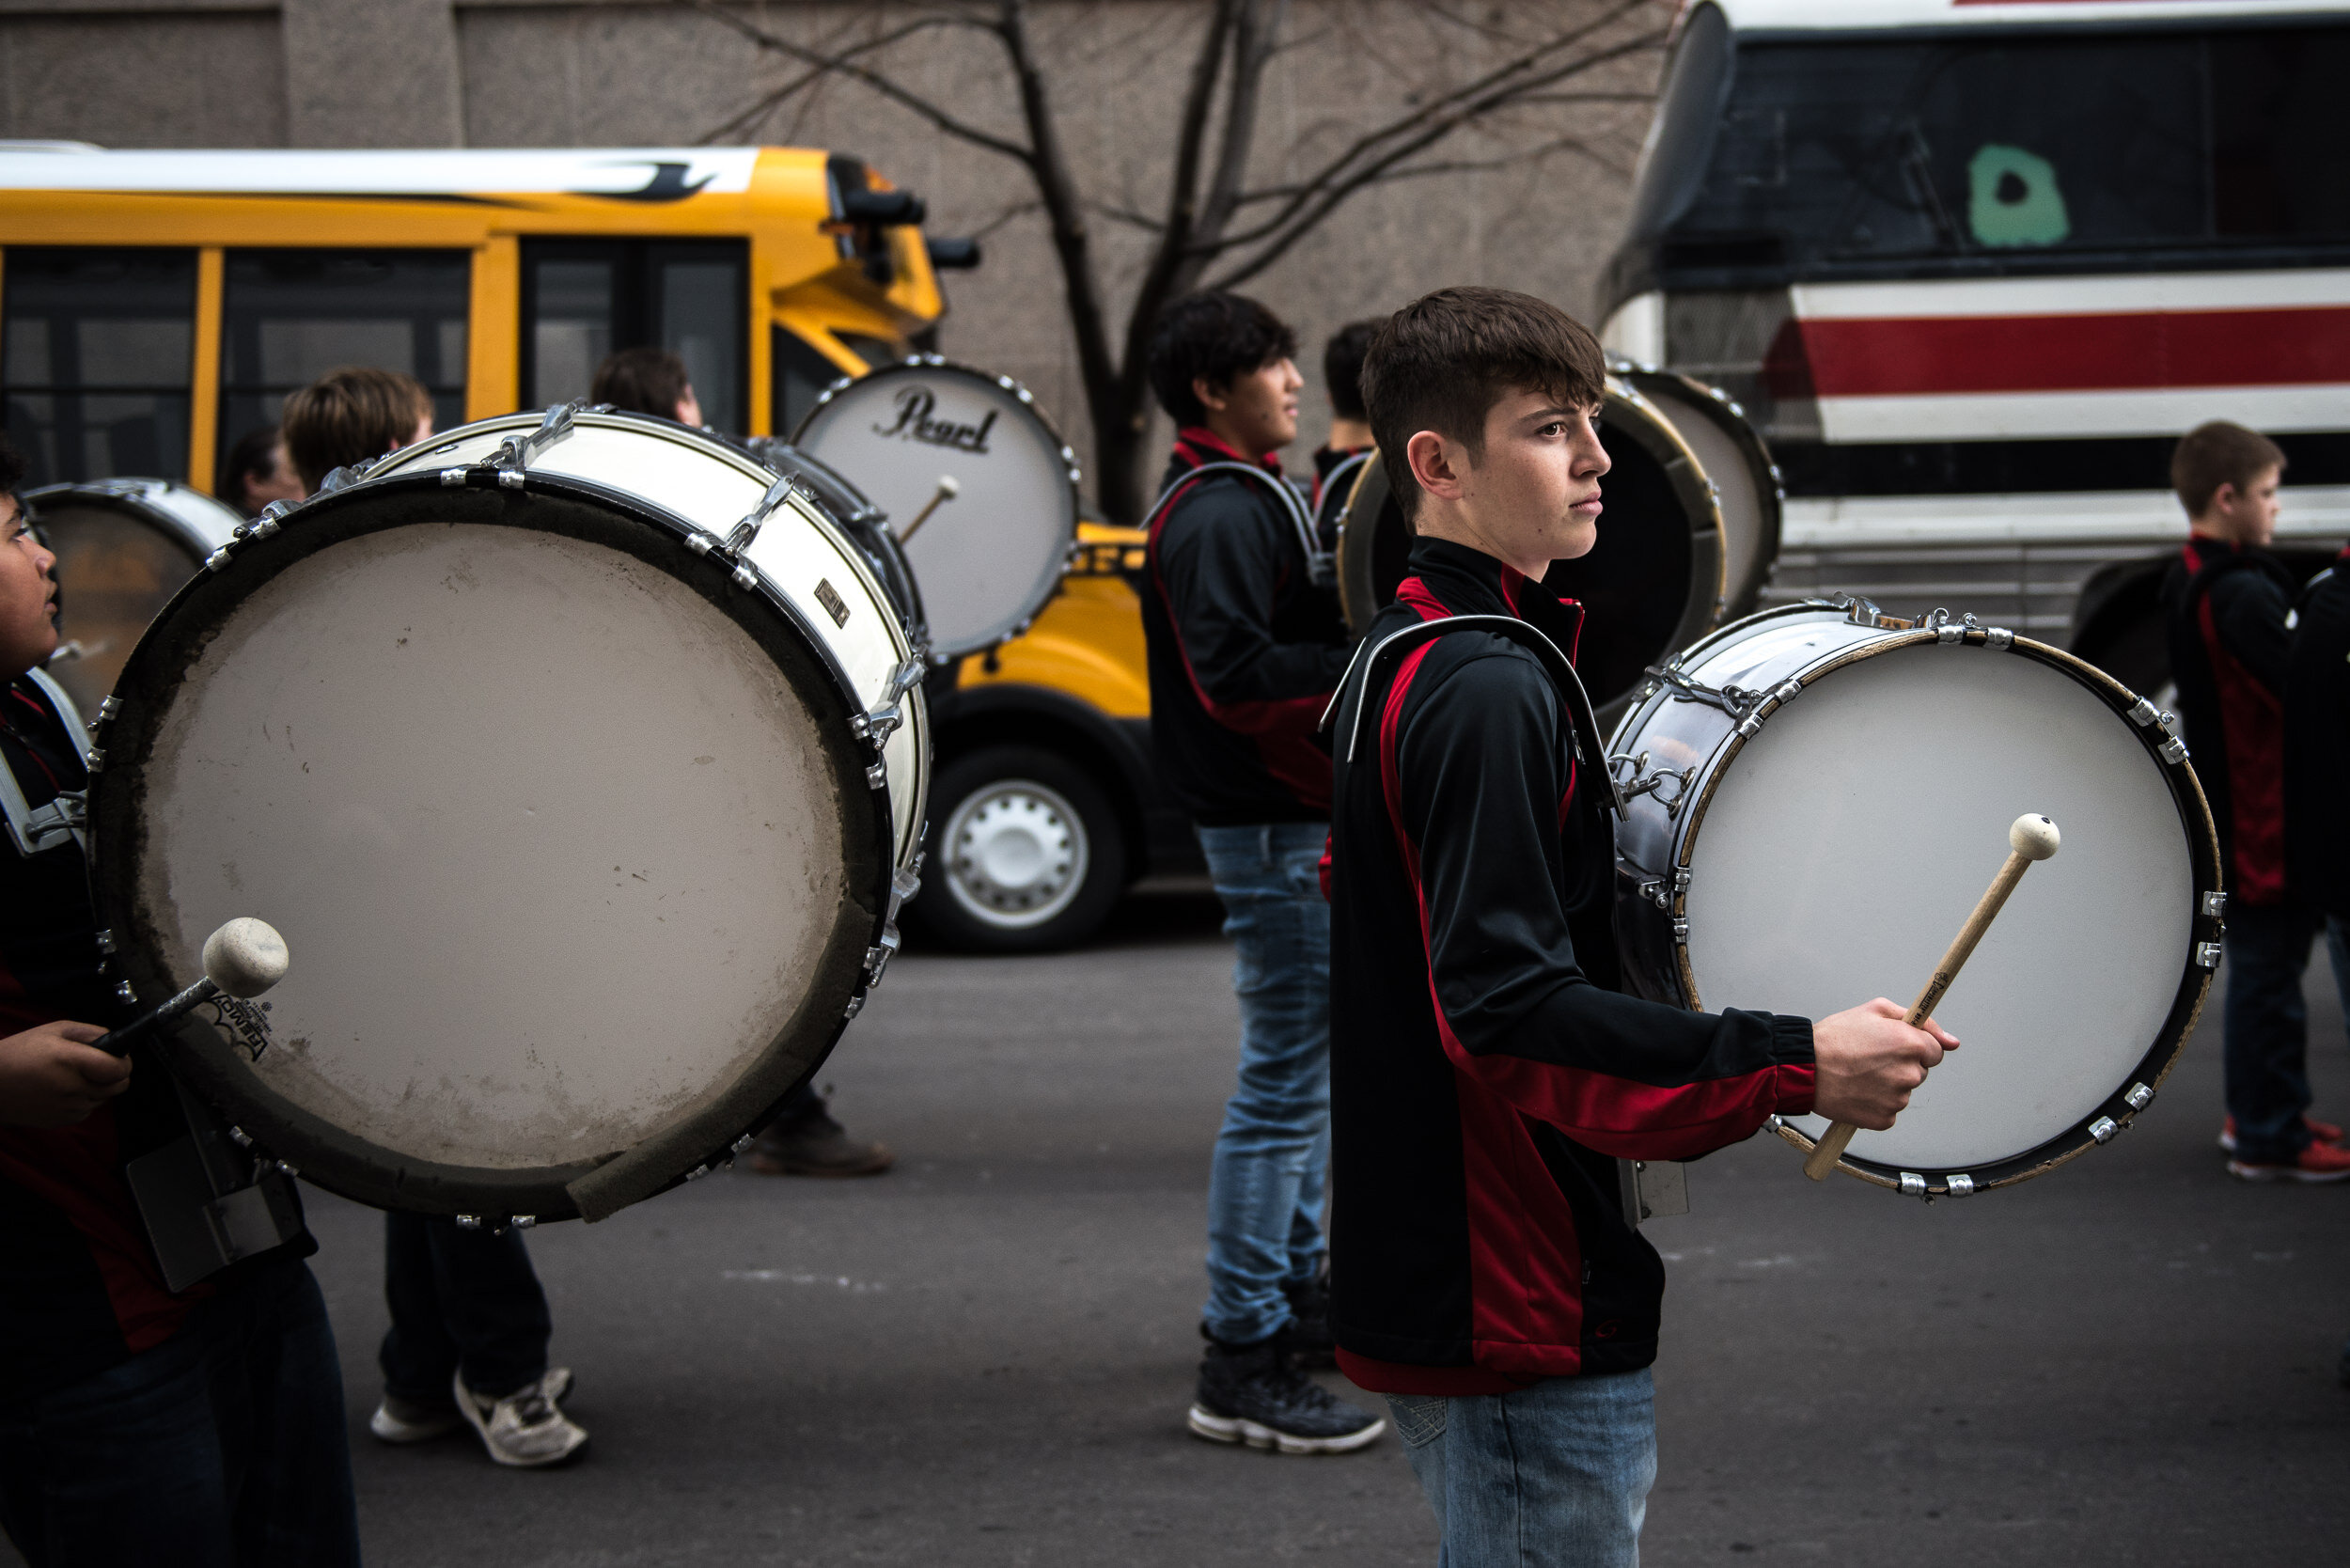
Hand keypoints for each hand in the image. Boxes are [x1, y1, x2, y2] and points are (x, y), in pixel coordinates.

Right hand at [0, 1022, 129, 1127]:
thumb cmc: (19, 1054)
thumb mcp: (54, 1030)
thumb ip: (91, 1033)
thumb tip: (116, 1041)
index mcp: (71, 1061)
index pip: (119, 1069)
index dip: (123, 1061)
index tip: (117, 1056)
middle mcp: (72, 1087)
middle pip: (119, 1086)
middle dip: (113, 1074)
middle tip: (95, 1065)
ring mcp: (68, 1107)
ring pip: (104, 1098)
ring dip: (97, 1087)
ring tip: (71, 1076)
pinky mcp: (63, 1121)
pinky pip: (88, 1109)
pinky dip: (83, 1100)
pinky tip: (62, 1089)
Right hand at [1810, 999, 1958, 1129]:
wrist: (1804, 1067)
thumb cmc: (1835, 1038)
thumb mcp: (1875, 1009)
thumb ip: (1921, 1020)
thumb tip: (1952, 1042)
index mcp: (1911, 1044)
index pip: (1936, 1051)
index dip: (1915, 1047)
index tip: (1894, 1047)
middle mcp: (1909, 1073)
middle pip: (1919, 1072)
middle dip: (1900, 1066)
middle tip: (1870, 1059)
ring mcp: (1898, 1099)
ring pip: (1903, 1091)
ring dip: (1888, 1085)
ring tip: (1859, 1075)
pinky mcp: (1884, 1119)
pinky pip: (1889, 1111)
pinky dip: (1876, 1103)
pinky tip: (1858, 1091)